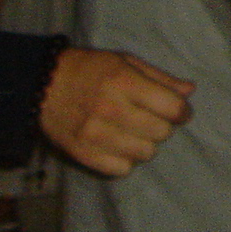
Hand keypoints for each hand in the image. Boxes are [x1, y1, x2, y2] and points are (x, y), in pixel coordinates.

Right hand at [40, 48, 194, 176]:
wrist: (41, 84)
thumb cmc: (89, 69)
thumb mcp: (126, 62)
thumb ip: (160, 78)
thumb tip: (190, 91)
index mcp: (124, 82)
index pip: (171, 107)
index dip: (182, 112)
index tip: (180, 112)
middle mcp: (110, 109)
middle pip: (161, 132)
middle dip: (163, 126)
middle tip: (152, 119)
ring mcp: (94, 134)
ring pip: (145, 153)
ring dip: (146, 144)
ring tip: (135, 132)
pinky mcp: (81, 153)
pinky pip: (120, 169)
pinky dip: (125, 160)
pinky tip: (120, 146)